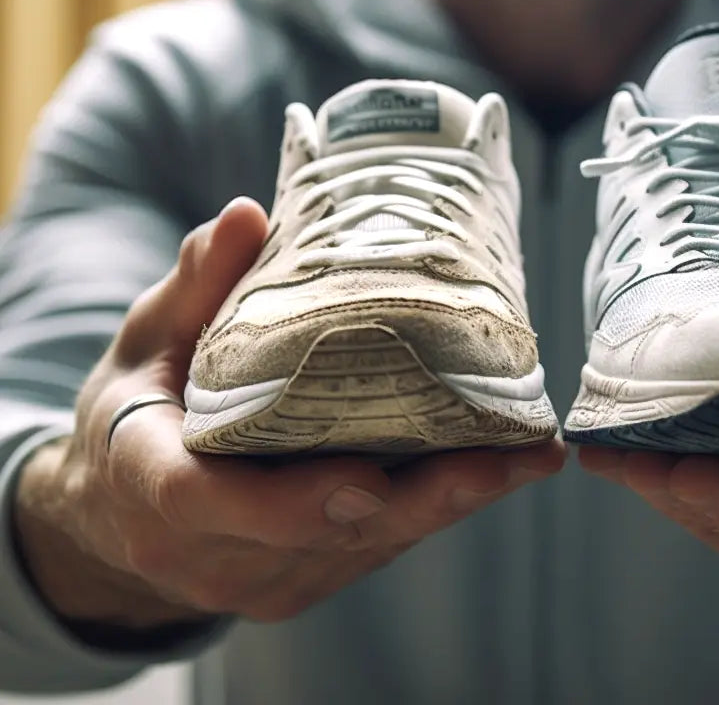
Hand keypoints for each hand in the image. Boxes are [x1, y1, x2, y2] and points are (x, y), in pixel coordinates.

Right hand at [15, 198, 564, 628]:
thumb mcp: (149, 337)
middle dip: (416, 503)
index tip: (366, 483)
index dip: (286, 502)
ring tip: (527, 458)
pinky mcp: (300, 582)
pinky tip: (499, 472)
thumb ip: (198, 284)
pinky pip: (374, 550)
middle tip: (503, 461)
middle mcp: (204, 551)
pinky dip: (435, 511)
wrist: (115, 505)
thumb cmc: (136, 406)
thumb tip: (248, 213)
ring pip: (361, 549)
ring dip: (447, 507)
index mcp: (148, 482)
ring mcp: (257, 579)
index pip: (204, 501)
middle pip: (316, 536)